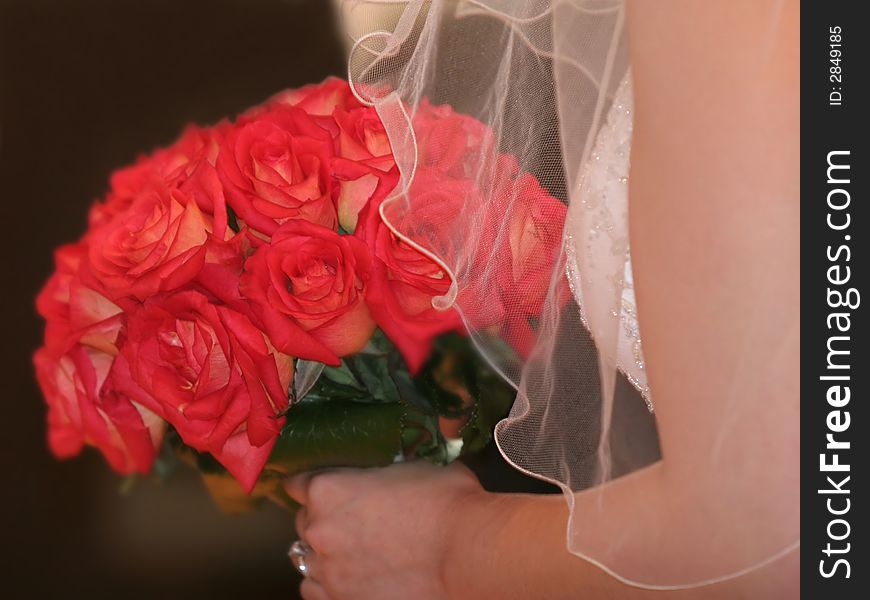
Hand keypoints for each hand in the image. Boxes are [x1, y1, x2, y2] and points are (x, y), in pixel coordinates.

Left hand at [285, 461, 487, 599]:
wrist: (466, 552)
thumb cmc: (446, 505)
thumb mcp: (415, 467)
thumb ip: (388, 471)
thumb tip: (395, 472)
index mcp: (329, 489)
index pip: (298, 483)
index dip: (315, 484)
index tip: (328, 487)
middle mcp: (319, 530)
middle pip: (303, 521)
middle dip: (324, 518)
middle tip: (355, 519)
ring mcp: (329, 571)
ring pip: (305, 560)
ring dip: (324, 553)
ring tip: (351, 552)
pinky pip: (315, 592)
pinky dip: (328, 584)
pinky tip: (350, 577)